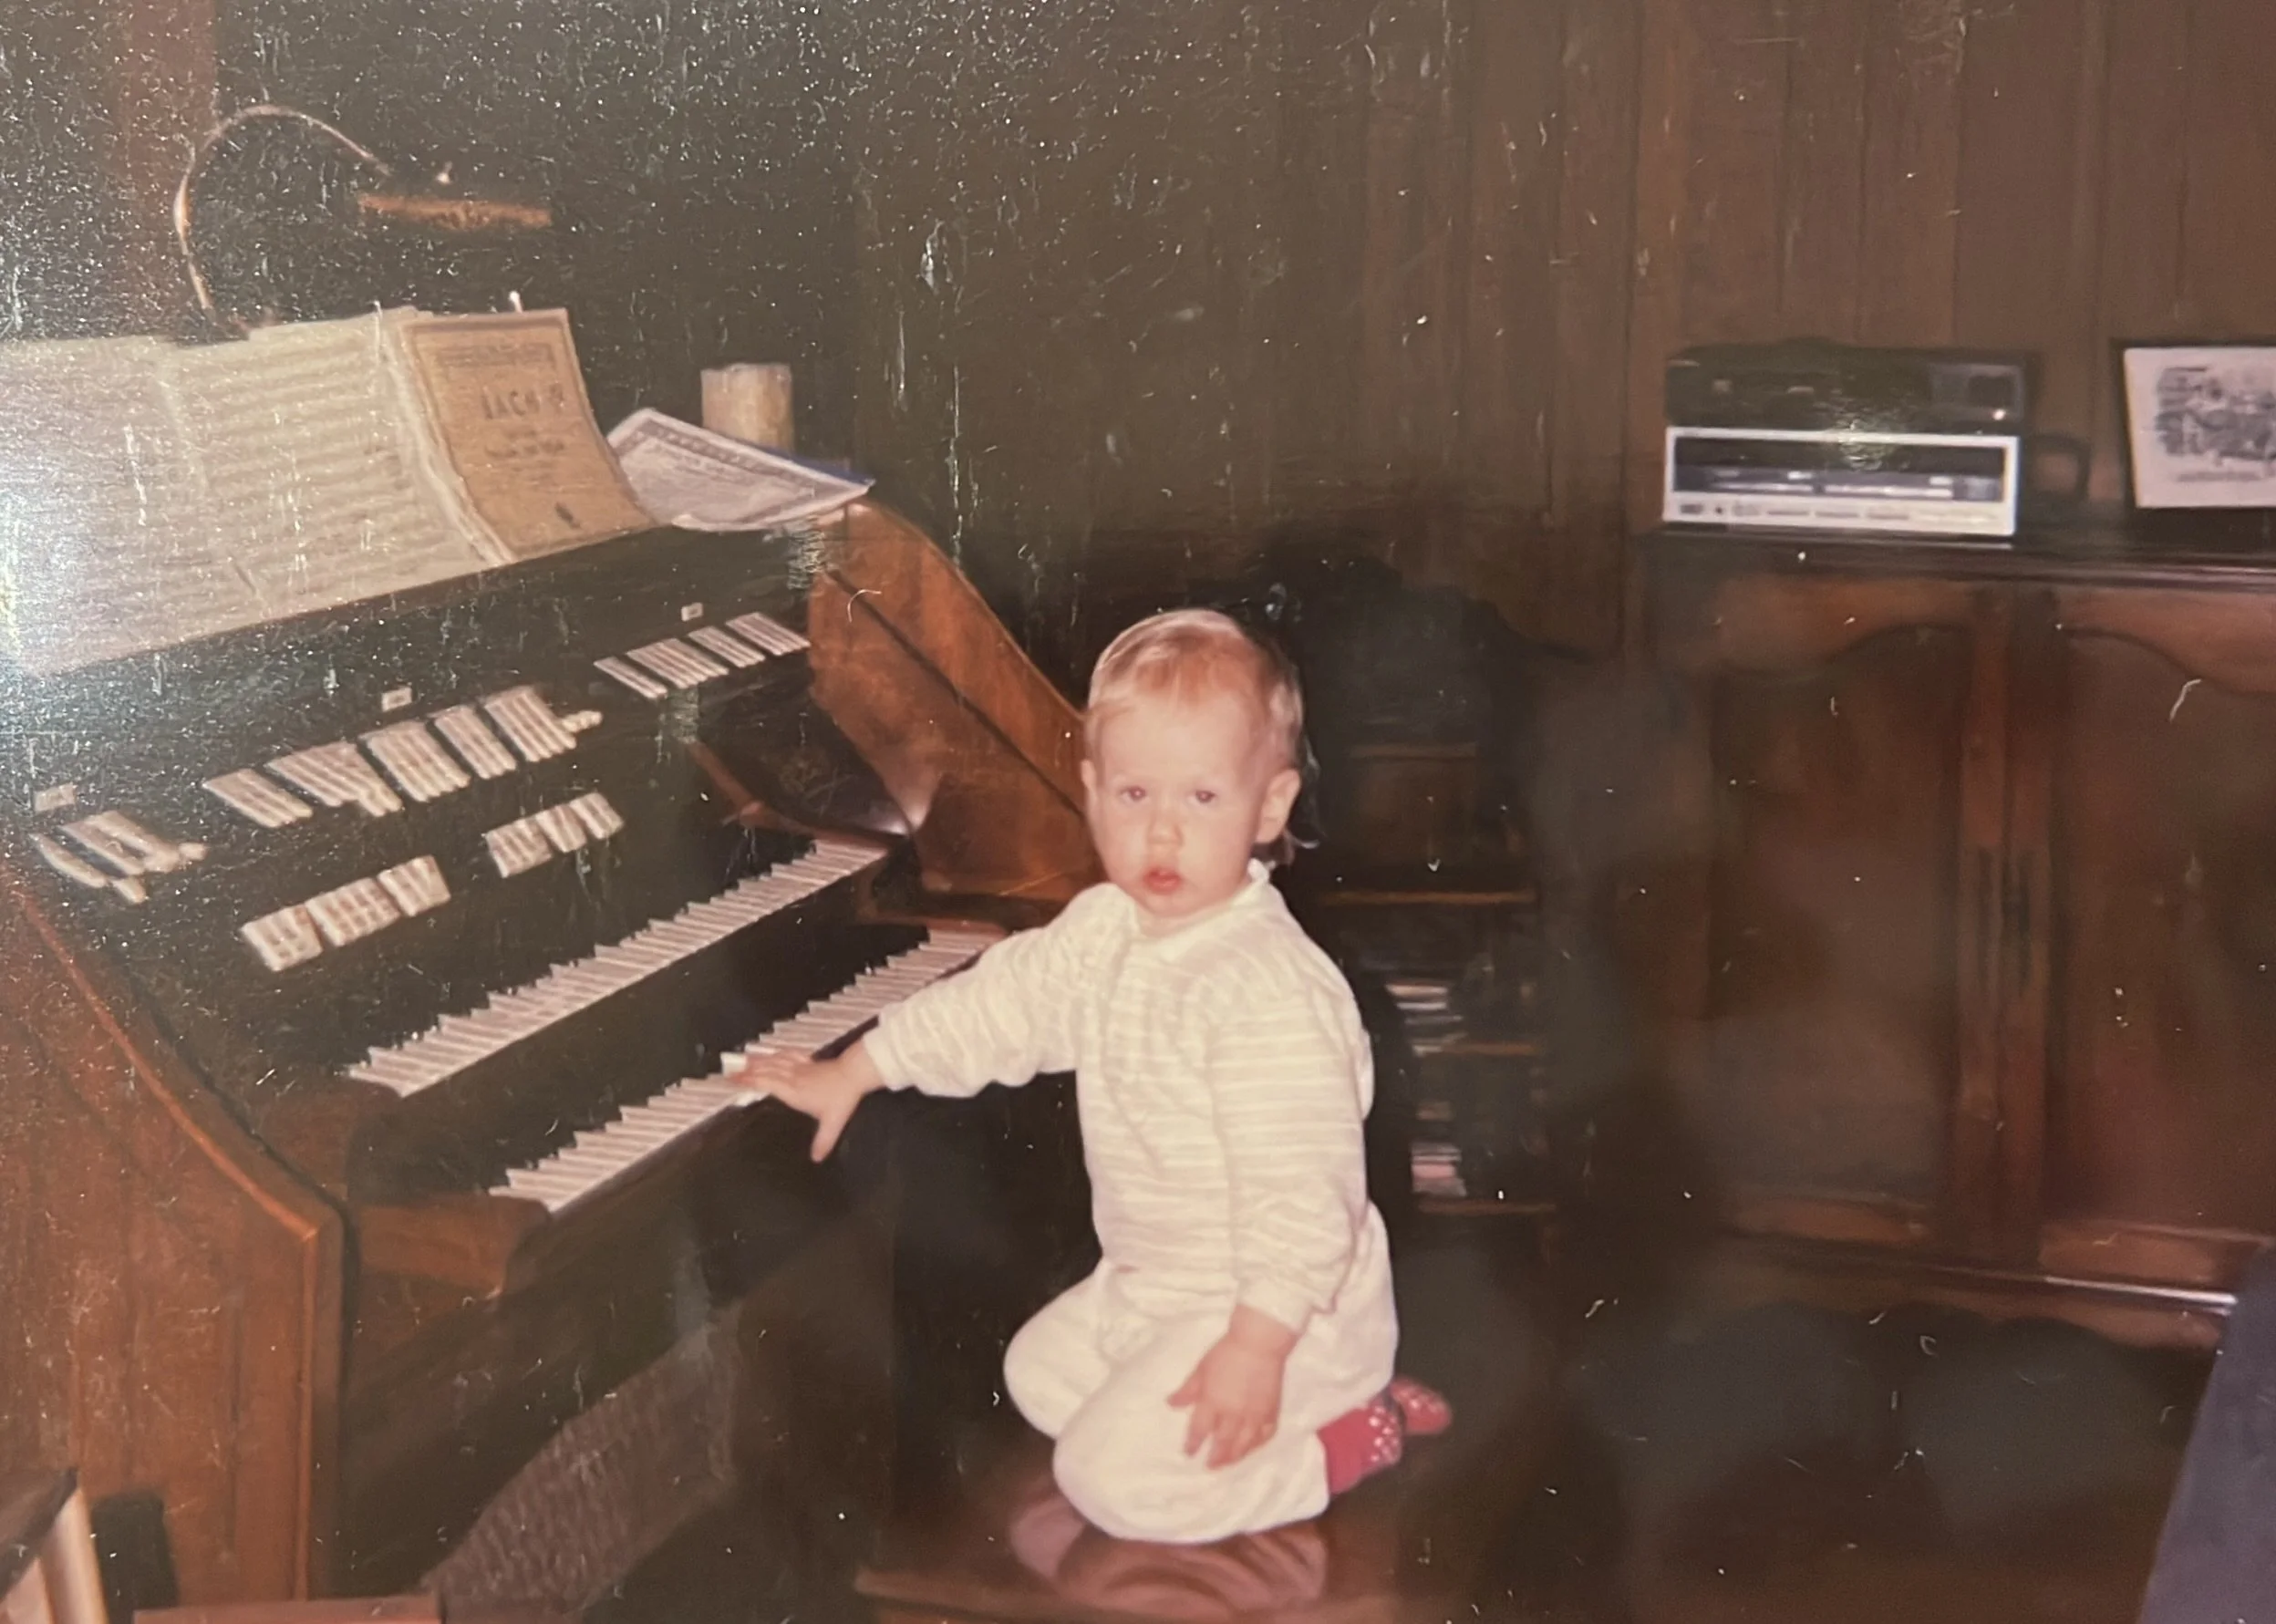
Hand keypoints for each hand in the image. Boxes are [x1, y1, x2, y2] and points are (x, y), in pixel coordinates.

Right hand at [739, 1038, 882, 1160]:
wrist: (854, 1074)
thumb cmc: (842, 1096)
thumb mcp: (832, 1123)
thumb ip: (823, 1141)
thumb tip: (816, 1158)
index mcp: (793, 1091)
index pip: (765, 1083)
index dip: (748, 1081)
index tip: (733, 1080)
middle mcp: (793, 1077)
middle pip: (765, 1071)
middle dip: (746, 1071)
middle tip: (730, 1071)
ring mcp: (800, 1068)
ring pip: (774, 1061)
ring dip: (758, 1060)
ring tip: (744, 1059)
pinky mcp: (809, 1062)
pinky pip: (789, 1055)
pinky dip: (777, 1053)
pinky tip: (773, 1052)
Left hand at [1168, 1305, 1297, 1468]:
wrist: (1259, 1343)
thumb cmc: (1226, 1352)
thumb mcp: (1201, 1369)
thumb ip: (1187, 1390)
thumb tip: (1170, 1404)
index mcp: (1213, 1402)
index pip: (1199, 1430)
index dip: (1193, 1444)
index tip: (1188, 1453)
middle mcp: (1233, 1414)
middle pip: (1223, 1443)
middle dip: (1215, 1457)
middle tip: (1210, 1466)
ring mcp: (1254, 1416)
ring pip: (1244, 1445)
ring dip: (1235, 1456)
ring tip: (1228, 1463)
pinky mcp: (1271, 1412)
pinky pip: (1265, 1435)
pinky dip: (1257, 1445)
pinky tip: (1252, 1447)